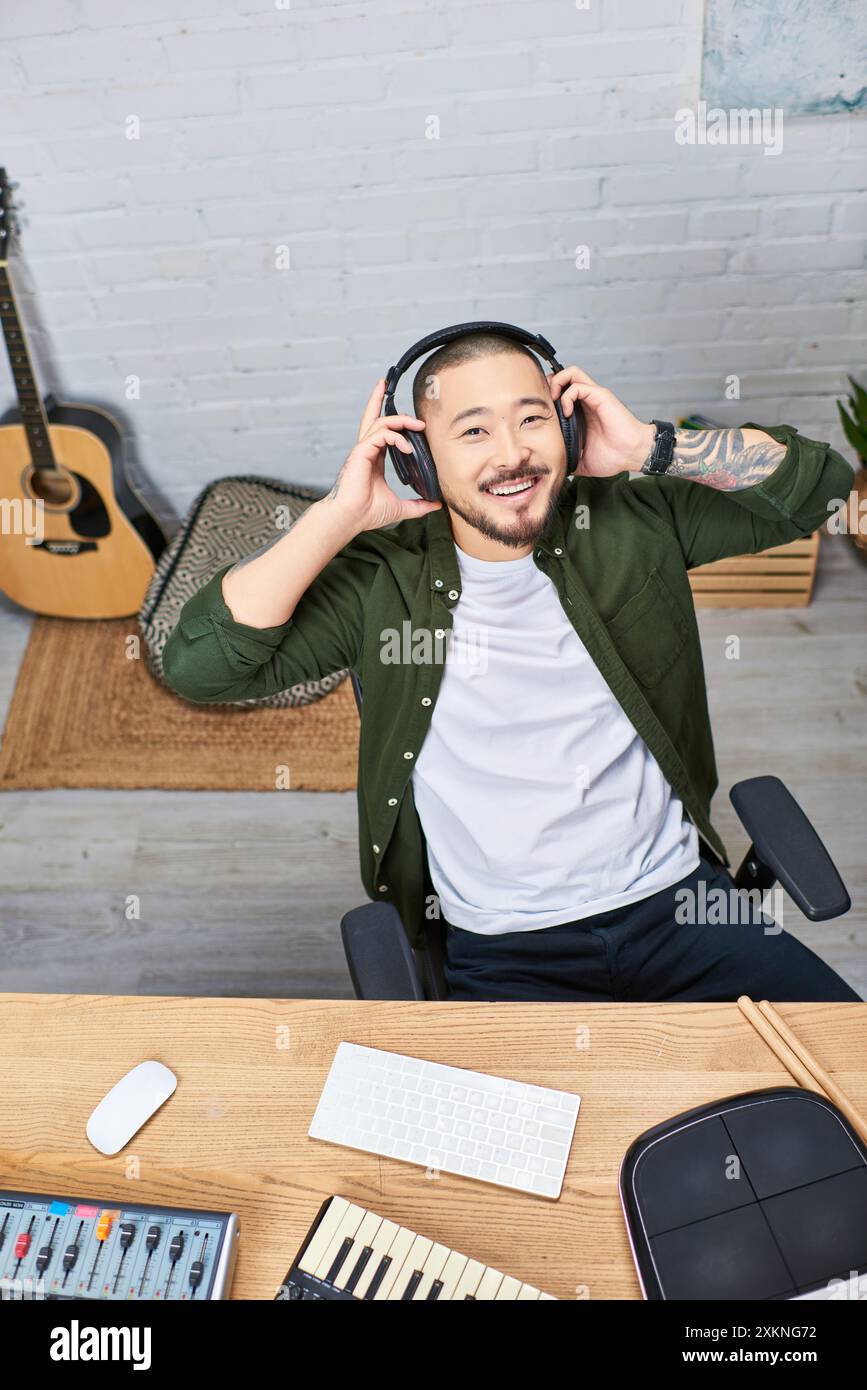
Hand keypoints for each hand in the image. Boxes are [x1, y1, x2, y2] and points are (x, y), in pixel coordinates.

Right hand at [325, 379, 442, 531]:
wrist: (351, 518)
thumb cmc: (366, 513)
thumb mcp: (400, 507)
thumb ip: (418, 505)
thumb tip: (436, 505)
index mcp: (374, 459)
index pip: (382, 432)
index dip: (393, 421)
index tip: (411, 420)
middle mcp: (367, 451)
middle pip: (373, 417)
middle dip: (380, 399)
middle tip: (405, 403)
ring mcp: (363, 450)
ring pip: (380, 422)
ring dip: (401, 420)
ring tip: (418, 426)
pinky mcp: (361, 452)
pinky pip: (380, 435)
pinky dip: (396, 437)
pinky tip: (407, 448)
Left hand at [547, 366, 654, 476]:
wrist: (631, 454)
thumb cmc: (613, 456)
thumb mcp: (582, 461)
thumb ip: (568, 459)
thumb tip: (554, 468)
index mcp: (582, 412)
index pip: (561, 392)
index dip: (547, 397)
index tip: (541, 412)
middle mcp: (587, 400)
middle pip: (564, 377)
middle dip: (549, 384)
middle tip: (544, 403)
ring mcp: (594, 396)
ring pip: (571, 373)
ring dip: (556, 383)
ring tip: (553, 401)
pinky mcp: (600, 396)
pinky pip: (578, 385)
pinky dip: (567, 395)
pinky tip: (566, 412)